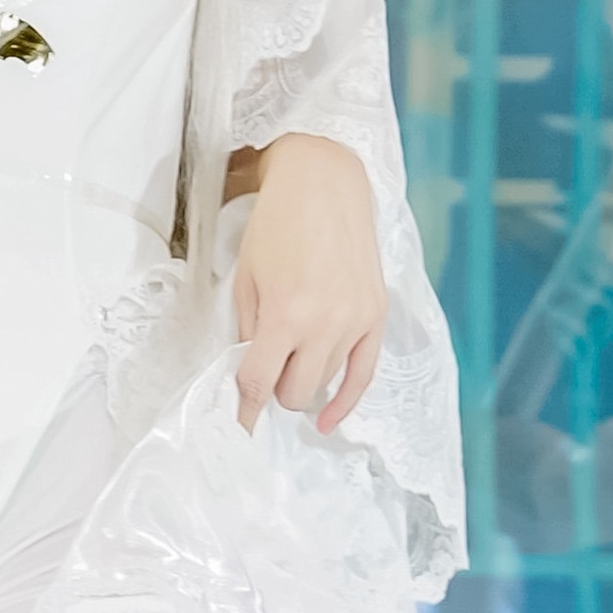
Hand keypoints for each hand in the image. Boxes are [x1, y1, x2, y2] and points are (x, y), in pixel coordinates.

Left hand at [226, 131, 386, 432]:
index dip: (244, 410)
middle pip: (294, 392)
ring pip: (324, 384)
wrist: (325, 184)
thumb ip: (247, 329)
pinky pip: (364, 375)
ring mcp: (355, 321)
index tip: (237, 428)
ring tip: (292, 362)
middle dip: (274, 389)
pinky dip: (345, 402)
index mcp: (284, 313)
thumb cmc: (278, 224)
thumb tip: (248, 372)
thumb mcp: (247, 277)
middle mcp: (324, 323)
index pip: (259, 382)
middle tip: (265, 368)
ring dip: (303, 382)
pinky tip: (329, 420)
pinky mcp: (376, 314)